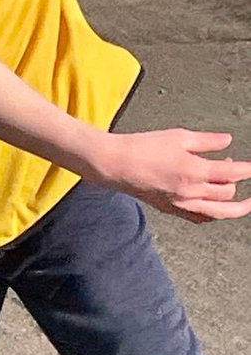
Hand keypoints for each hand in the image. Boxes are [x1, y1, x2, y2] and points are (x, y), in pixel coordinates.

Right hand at [96, 130, 250, 222]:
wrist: (117, 164)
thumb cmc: (142, 147)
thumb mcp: (178, 136)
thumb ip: (206, 141)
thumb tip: (226, 141)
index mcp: (195, 171)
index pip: (232, 173)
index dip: (247, 169)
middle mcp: (192, 192)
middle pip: (227, 192)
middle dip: (235, 180)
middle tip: (233, 168)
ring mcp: (182, 204)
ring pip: (218, 212)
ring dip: (235, 207)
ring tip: (246, 203)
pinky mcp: (172, 209)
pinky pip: (201, 218)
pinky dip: (214, 215)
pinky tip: (216, 209)